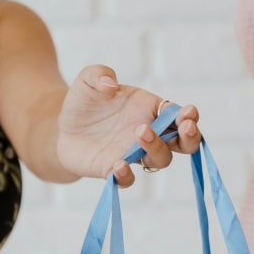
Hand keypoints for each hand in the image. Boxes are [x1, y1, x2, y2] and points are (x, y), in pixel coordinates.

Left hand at [56, 65, 201, 185]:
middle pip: (182, 143)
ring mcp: (134, 154)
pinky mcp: (114, 170)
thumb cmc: (85, 101)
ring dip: (157, 148)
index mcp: (151, 110)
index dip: (188, 115)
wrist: (63, 127)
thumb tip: (110, 85)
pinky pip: (127, 179)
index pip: (178, 115)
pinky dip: (126, 175)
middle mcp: (149, 134)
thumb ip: (99, 74)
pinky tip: (119, 165)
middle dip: (190, 137)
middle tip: (186, 127)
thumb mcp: (89, 79)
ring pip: (160, 159)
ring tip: (141, 133)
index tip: (189, 113)